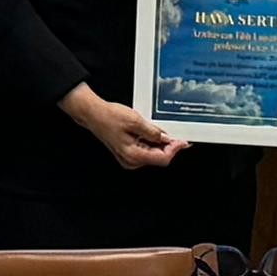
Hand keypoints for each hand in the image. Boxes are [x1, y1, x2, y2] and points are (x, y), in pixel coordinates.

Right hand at [61, 86, 187, 171]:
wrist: (94, 115)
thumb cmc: (109, 117)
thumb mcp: (135, 121)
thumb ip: (153, 132)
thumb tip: (168, 138)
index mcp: (134, 155)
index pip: (163, 158)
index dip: (174, 149)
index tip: (182, 141)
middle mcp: (131, 161)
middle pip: (158, 157)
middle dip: (168, 145)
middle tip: (174, 133)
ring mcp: (129, 158)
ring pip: (152, 154)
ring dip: (159, 143)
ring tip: (156, 129)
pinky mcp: (127, 153)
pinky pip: (145, 150)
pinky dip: (150, 142)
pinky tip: (149, 131)